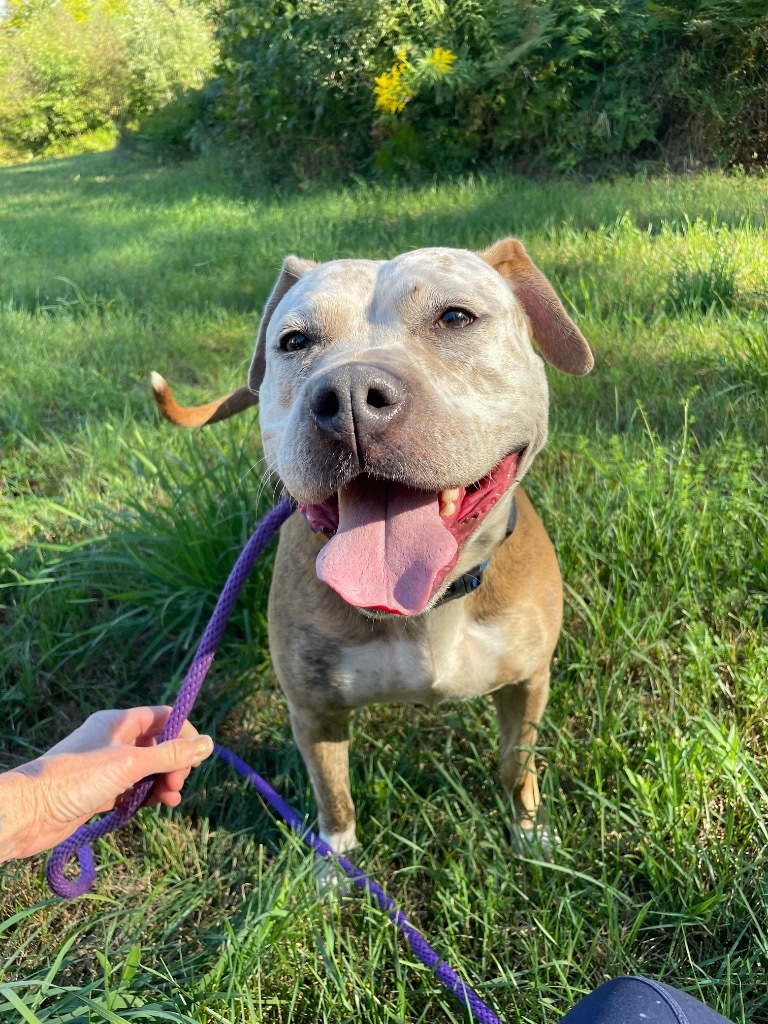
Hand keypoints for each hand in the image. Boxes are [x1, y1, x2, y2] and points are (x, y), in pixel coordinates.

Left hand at [1, 707, 213, 860]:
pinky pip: (132, 789)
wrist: (30, 812)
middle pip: (157, 744)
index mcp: (118, 722)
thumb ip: (170, 755)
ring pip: (146, 769)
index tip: (195, 756)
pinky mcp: (99, 791)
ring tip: (170, 800)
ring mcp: (106, 766)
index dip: (183, 733)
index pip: (161, 717)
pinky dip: (146, 796)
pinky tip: (154, 807)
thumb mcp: (131, 764)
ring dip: (163, 782)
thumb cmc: (78, 779)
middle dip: (174, 763)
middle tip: (176, 784)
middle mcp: (113, 739)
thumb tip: (208, 744)